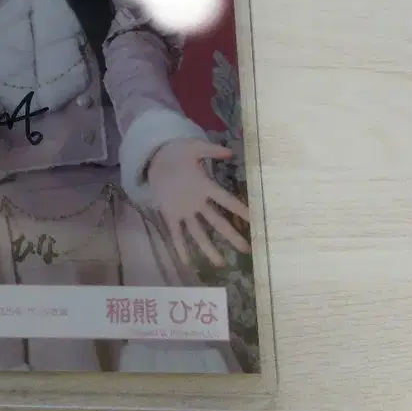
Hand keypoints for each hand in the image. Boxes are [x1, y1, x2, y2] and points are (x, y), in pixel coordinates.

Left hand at [146, 138, 250, 267]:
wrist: (156, 156)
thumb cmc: (178, 152)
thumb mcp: (194, 147)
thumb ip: (211, 150)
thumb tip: (229, 152)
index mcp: (205, 186)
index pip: (225, 200)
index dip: (239, 209)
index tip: (255, 219)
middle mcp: (197, 202)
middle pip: (216, 221)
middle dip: (231, 235)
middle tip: (247, 249)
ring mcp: (184, 210)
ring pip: (198, 232)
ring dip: (208, 247)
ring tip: (220, 263)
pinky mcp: (169, 213)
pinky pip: (176, 232)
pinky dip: (180, 247)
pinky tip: (186, 261)